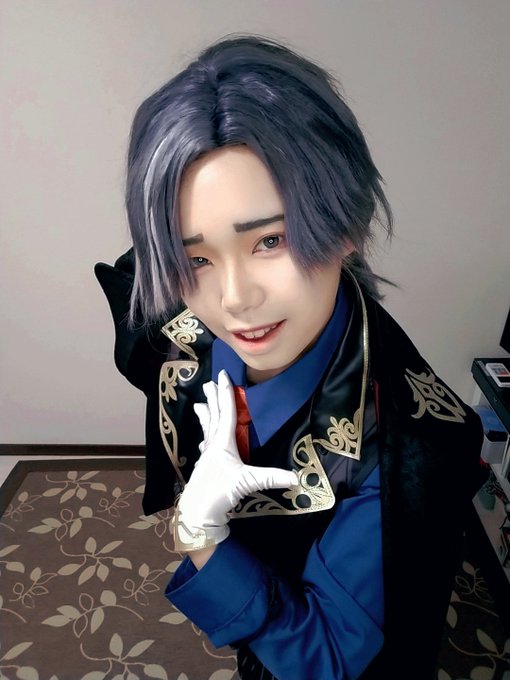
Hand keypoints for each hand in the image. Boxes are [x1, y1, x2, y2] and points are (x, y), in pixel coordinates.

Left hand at [174, 370, 297, 550]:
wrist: (196, 513)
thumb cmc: (219, 492)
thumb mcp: (248, 483)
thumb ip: (272, 477)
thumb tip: (297, 477)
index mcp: (223, 443)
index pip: (226, 413)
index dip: (226, 394)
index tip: (222, 377)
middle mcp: (213, 446)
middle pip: (214, 417)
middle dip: (213, 400)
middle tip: (208, 383)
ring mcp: (207, 456)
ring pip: (207, 430)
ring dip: (206, 415)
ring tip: (199, 404)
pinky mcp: (204, 467)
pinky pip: (206, 445)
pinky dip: (206, 437)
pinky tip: (204, 441)